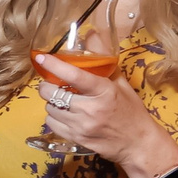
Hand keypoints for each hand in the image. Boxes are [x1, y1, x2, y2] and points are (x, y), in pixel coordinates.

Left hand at [30, 56, 177, 174]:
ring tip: (64, 100)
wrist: (137, 143)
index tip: (41, 57)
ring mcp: (82, 125)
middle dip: (47, 86)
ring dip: (52, 102)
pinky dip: (54, 116)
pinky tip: (65, 114)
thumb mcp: (120, 83)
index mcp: (104, 91)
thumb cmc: (129, 110)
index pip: (74, 75)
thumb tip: (90, 34)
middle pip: (53, 93)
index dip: (54, 65)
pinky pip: (51, 123)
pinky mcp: (75, 138)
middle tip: (52, 83)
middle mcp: (91, 109)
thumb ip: (102, 60)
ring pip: (50, 108)